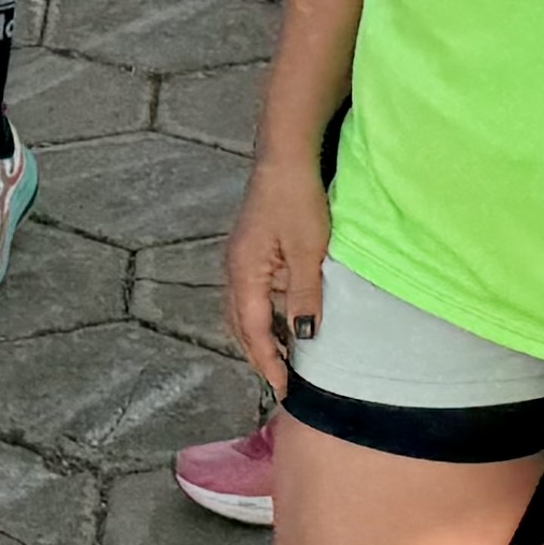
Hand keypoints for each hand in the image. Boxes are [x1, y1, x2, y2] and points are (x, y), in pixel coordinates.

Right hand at [220, 156, 328, 391]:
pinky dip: (266, 316)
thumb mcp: (308, 251)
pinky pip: (254, 295)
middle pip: (241, 326)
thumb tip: (304, 338)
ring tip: (285, 361)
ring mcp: (240, 260)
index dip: (269, 363)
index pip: (254, 331)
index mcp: (244, 273)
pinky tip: (285, 322)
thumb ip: (304, 296)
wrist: (286, 155)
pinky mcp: (252, 251)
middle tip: (283, 384)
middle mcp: (234, 270)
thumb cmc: (297, 199)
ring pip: (245, 312)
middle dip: (260, 356)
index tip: (285, 389)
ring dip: (262, 338)